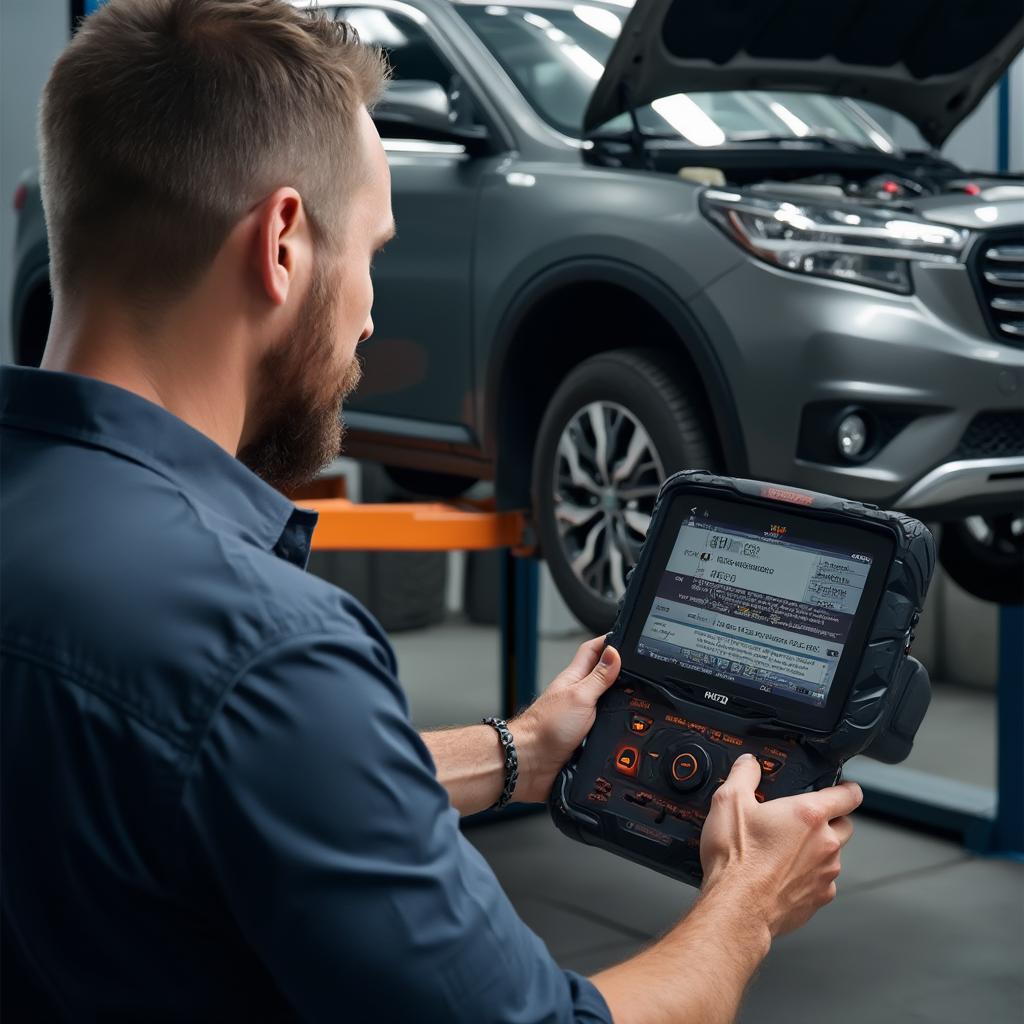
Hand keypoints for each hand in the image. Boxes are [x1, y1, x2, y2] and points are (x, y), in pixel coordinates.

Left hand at [510, 637, 619, 803]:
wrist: (531, 760)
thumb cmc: (546, 727)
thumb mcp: (580, 696)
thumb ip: (599, 677)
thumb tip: (614, 652)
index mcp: (575, 678)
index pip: (593, 650)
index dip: (608, 640)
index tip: (626, 636)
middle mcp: (578, 694)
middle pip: (602, 675)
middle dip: (620, 669)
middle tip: (638, 666)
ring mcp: (580, 714)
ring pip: (605, 700)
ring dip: (618, 698)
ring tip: (634, 692)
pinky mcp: (582, 735)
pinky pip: (603, 723)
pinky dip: (614, 722)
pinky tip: (622, 723)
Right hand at [699, 753, 862, 937]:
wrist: (737, 908)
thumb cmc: (736, 859)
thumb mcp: (728, 802)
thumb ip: (744, 775)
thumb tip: (749, 764)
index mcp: (809, 815)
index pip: (848, 796)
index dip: (847, 789)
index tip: (843, 789)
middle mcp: (825, 844)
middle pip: (845, 826)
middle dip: (830, 821)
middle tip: (802, 821)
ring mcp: (825, 875)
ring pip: (832, 856)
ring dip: (817, 851)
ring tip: (785, 851)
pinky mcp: (818, 900)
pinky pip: (822, 882)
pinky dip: (808, 877)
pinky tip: (782, 876)